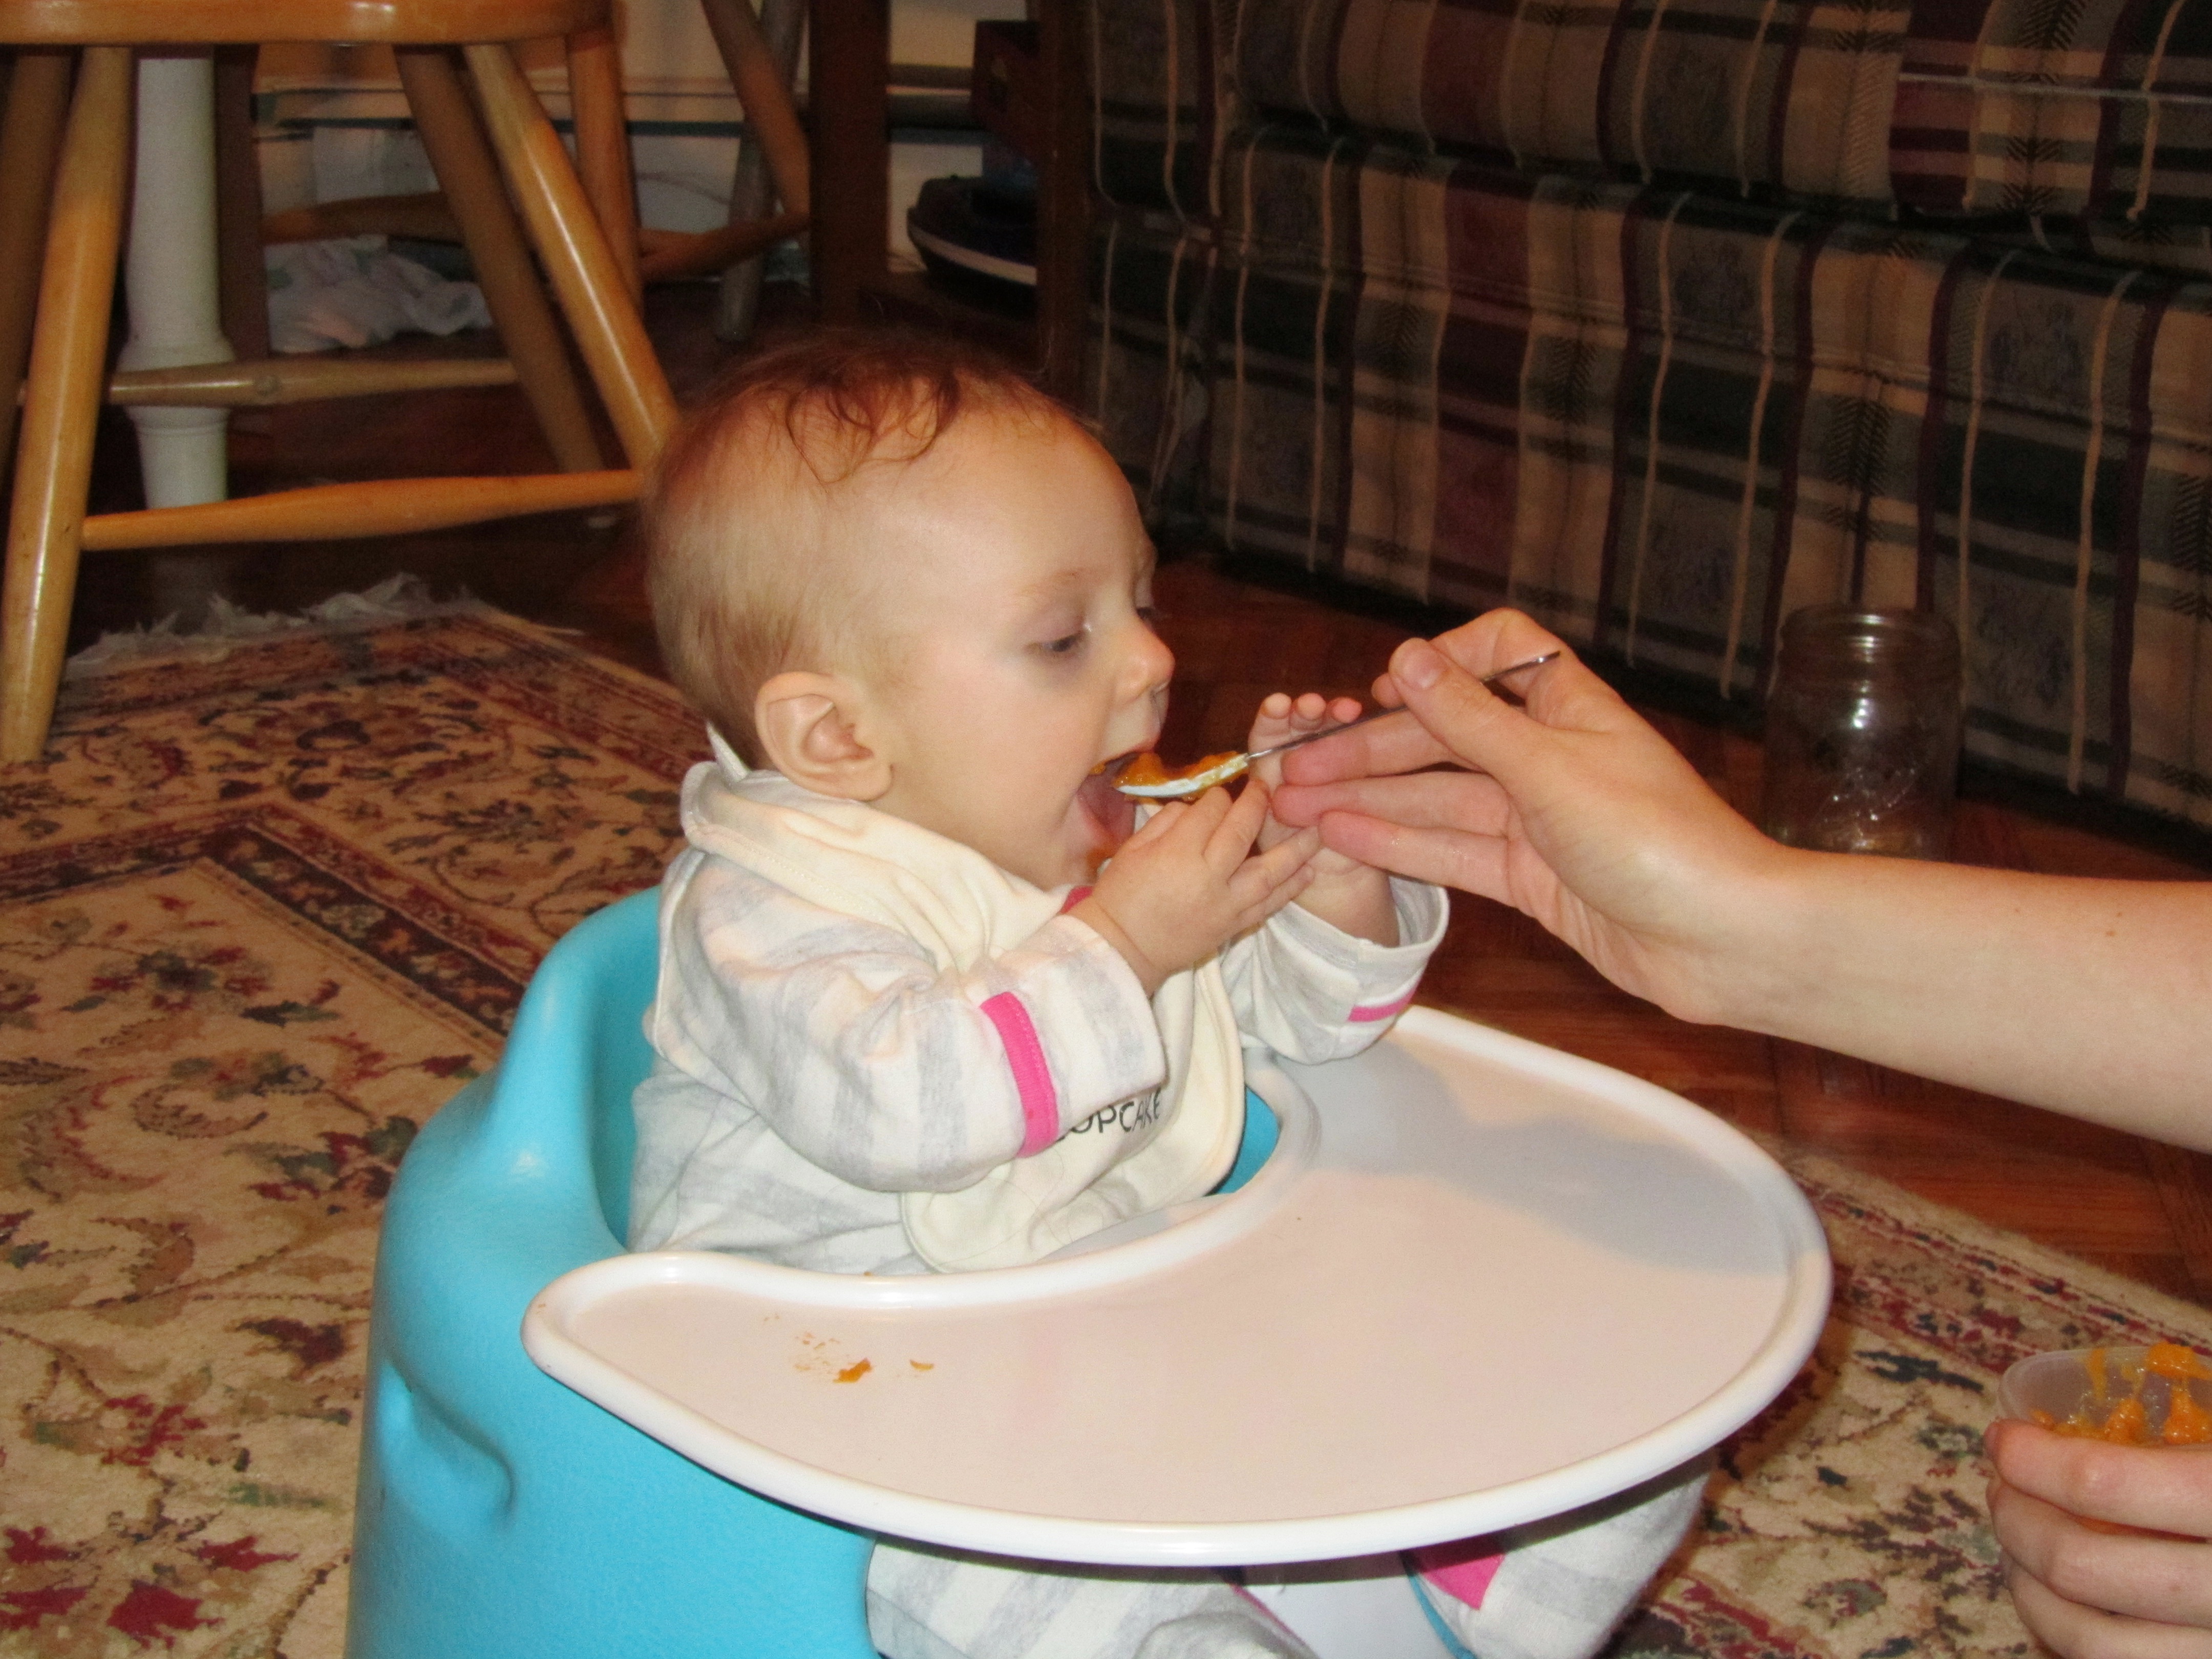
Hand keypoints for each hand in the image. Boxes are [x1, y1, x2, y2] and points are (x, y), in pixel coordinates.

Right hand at [1074, 779, 1318, 995]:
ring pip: (1267, 872)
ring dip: (1295, 850)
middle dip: (1256, 805)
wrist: (1121, 950)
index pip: (1210, 812)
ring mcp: (1225, 905)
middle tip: (1267, 789)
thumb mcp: (1132, 849)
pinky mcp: (1233, 927)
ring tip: (1317, 831)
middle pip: (1241, 833)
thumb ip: (1166, 821)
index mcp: (1176, 854)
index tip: (1221, 792)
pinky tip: (1308, 871)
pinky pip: (1268, 905)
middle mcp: (1207, 878)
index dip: (1218, 797)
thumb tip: (1198, 806)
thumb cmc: (1120, 895)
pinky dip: (1290, 888)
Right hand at [1268, 609, 1788, 1020]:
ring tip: (1296, 805)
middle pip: (1446, 737)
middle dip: (1371, 750)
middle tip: (1298, 768)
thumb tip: (1407, 656)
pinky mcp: (1531, 878)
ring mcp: (1539, 819)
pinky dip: (1399, 844)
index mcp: (1568, 706)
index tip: (1386, 690)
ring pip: (1438, 799)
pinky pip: (1451, 852)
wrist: (1721, 940)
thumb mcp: (1549, 767)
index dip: (1441, 664)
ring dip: (1368, 800)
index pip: (1498, 652)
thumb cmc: (1656, 839)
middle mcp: (1550, 755)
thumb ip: (1468, 718)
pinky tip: (1343, 835)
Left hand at [1985, 1417, 2211, 1656]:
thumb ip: (2173, 1447)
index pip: (2098, 1484)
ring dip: (2030, 1590)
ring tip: (2015, 1550)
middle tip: (2001, 1491)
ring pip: (2090, 1639)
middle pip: (2077, 1566)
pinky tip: (2062, 1602)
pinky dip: (2071, 1635)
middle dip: (2017, 1521)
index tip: (2003, 1439)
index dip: (2029, 1459)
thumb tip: (2070, 1430)